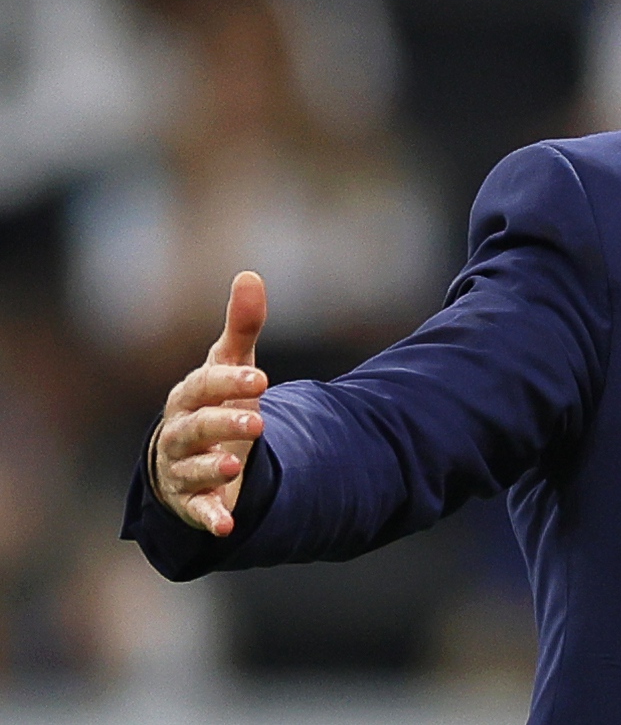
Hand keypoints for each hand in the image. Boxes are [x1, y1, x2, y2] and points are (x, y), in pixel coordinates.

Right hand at [153, 272, 270, 535]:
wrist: (196, 452)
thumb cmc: (215, 401)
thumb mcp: (231, 365)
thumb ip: (242, 326)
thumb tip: (250, 275)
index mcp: (189, 396)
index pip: (203, 386)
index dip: (228, 383)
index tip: (260, 380)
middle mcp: (179, 432)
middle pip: (195, 428)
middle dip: (224, 424)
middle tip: (258, 423)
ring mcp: (182, 468)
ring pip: (191, 468)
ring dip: (213, 466)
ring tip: (239, 463)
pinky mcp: (191, 500)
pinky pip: (196, 510)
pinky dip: (209, 518)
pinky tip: (228, 526)